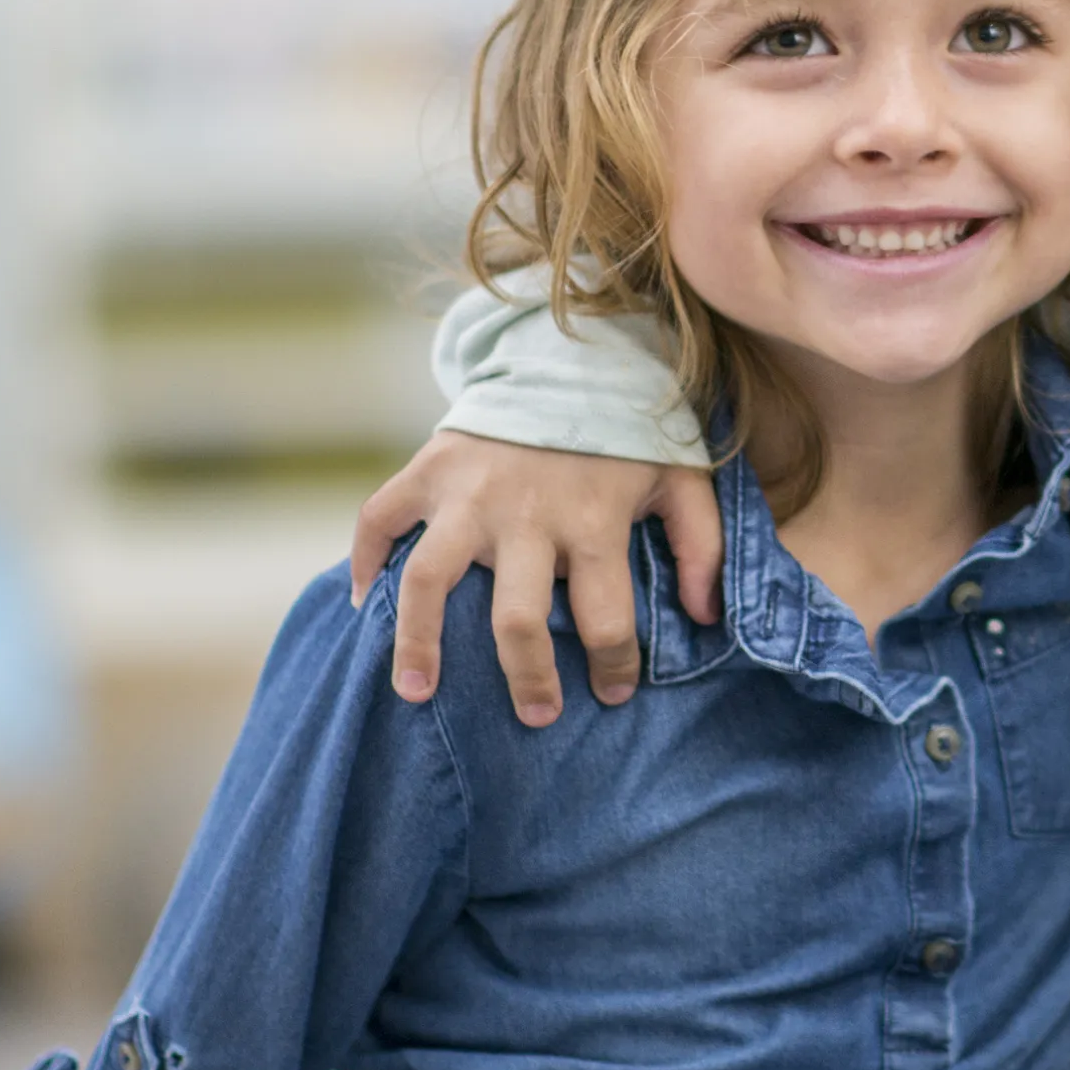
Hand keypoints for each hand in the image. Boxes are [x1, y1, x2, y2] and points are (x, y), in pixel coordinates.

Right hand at [349, 432, 723, 719]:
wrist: (568, 352)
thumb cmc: (627, 431)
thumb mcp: (683, 477)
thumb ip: (704, 545)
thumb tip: (706, 616)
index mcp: (593, 520)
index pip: (606, 617)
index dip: (614, 664)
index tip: (613, 693)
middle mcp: (526, 514)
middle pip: (517, 618)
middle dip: (527, 678)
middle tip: (536, 717)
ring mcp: (468, 494)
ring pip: (429, 580)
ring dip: (416, 642)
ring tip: (415, 693)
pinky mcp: (427, 470)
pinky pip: (378, 520)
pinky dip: (363, 561)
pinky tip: (365, 605)